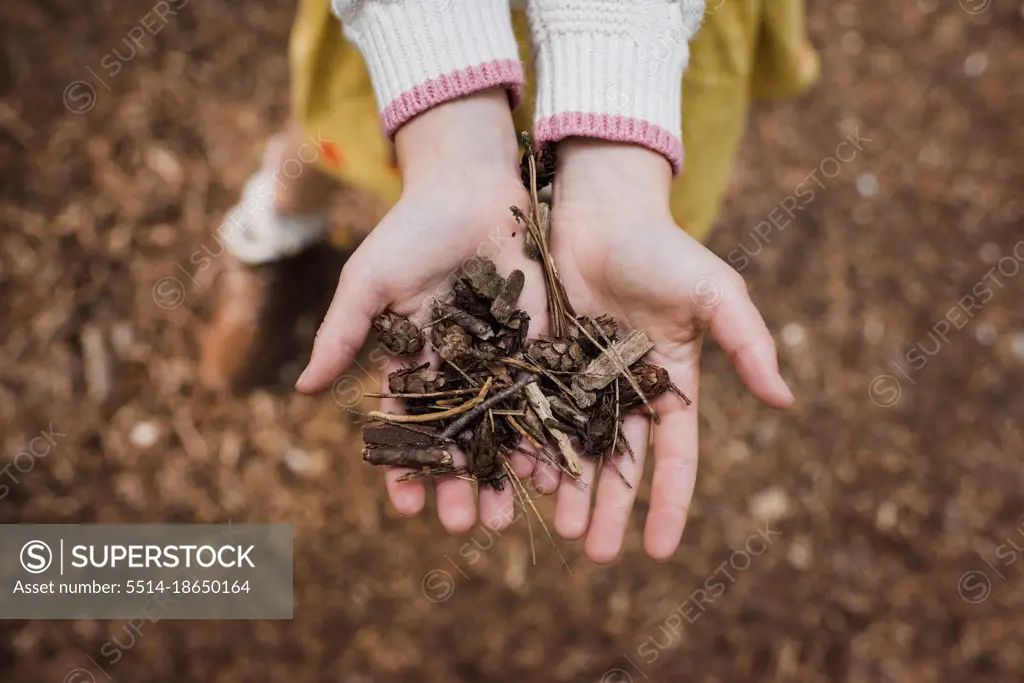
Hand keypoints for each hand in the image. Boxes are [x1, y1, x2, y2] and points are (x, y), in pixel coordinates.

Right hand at [295, 90, 547, 533]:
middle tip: (462, 526)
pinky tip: (548, 468)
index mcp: (413, 360)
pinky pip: (542, 393)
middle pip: (457, 438)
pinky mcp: (538, 340)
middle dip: (458, 484)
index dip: (405, 467)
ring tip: (506, 515)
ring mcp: (499, 358)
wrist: (471, 187)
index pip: (407, 426)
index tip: (407, 508)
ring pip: (501, 427)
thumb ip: (343, 336)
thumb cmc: (410, 231)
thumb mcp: (369, 284)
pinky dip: (544, 431)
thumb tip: (303, 389)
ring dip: (502, 472)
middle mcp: (456, 368)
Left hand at [531, 140, 794, 562]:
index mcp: (670, 382)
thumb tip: (785, 401)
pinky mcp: (543, 360)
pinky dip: (532, 446)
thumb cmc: (663, 248)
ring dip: (570, 490)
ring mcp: (581, 377)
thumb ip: (747, 344)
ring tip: (560, 531)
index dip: (669, 505)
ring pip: (575, 446)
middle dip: (610, 511)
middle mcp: (626, 389)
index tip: (660, 552)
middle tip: (594, 556)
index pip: (674, 457)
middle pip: (620, 463)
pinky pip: (536, 413)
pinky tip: (521, 478)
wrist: (600, 210)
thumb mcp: (715, 293)